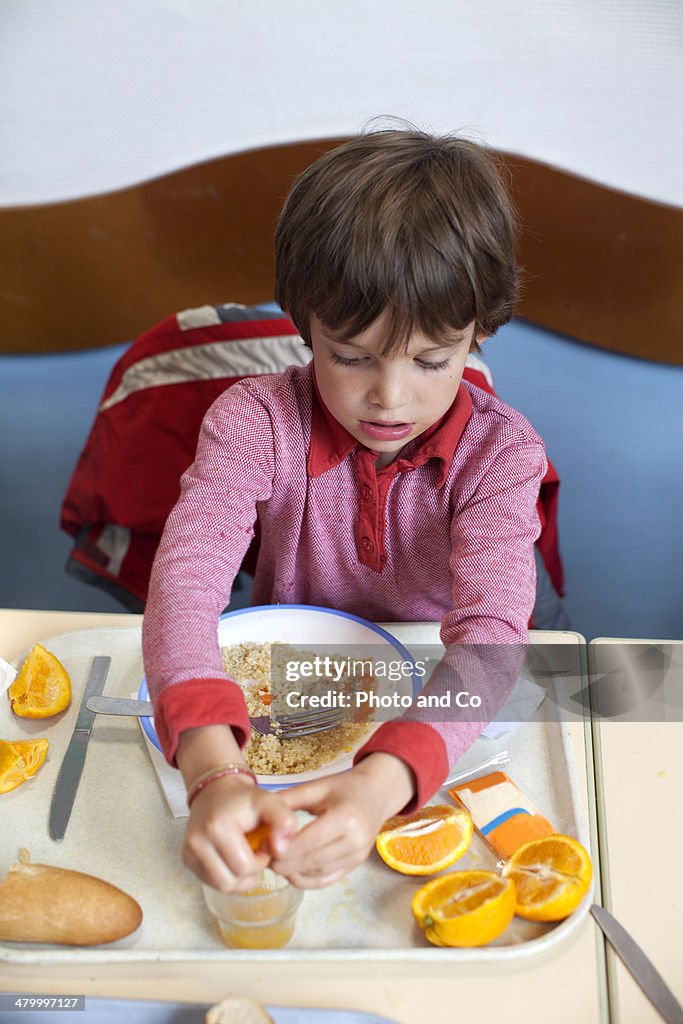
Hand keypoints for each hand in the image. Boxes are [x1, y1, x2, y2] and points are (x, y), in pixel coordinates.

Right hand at [183, 774, 296, 891]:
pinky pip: (210, 882)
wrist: (216, 791)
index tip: (263, 844)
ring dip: (238, 878)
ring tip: (245, 857)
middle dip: (249, 873)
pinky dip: (226, 876)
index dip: (261, 861)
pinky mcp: (186, 859)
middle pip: (229, 882)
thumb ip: (284, 820)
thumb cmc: (245, 799)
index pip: (244, 868)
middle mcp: (197, 841)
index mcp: (217, 827)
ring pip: (220, 886)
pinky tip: (232, 858)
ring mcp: (188, 852)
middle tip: (255, 853)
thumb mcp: (270, 802)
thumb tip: (281, 850)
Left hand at [271, 753, 414, 888]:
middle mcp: (355, 840)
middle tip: (262, 857)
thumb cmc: (344, 787)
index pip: (310, 840)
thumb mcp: (317, 786)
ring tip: (274, 862)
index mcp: (347, 816)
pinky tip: (290, 871)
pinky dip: (305, 880)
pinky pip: (325, 881)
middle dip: (284, 862)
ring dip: (292, 872)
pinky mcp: (354, 866)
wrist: (376, 794)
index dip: (284, 847)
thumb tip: (260, 815)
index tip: (263, 846)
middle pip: (312, 860)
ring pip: (317, 874)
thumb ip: (289, 800)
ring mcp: (357, 856)